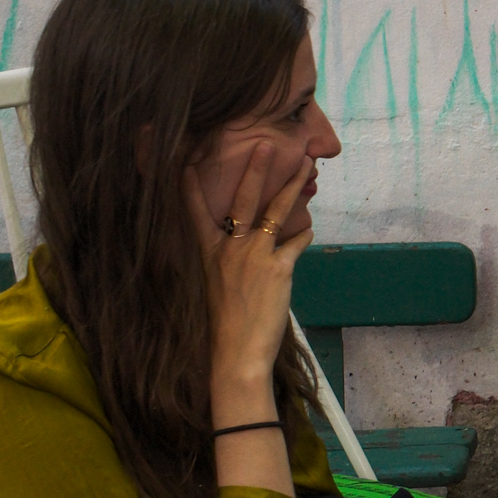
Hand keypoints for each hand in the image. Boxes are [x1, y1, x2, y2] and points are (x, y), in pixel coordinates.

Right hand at [185, 141, 313, 396]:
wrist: (235, 351)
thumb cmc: (226, 322)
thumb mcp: (215, 285)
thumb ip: (227, 260)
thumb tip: (247, 243)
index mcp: (207, 253)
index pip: (195, 212)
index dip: (190, 187)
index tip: (187, 162)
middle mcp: (228, 249)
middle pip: (242, 200)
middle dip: (255, 170)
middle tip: (265, 146)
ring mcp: (253, 256)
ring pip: (277, 211)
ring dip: (294, 187)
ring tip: (307, 167)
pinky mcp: (278, 268)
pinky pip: (297, 240)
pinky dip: (305, 234)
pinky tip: (309, 229)